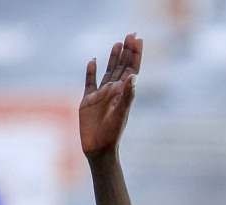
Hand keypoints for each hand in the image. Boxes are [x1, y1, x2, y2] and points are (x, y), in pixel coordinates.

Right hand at [80, 33, 143, 158]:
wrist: (98, 149)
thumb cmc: (111, 134)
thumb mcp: (120, 114)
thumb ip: (127, 96)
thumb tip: (134, 77)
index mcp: (124, 94)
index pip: (131, 70)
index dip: (135, 55)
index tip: (137, 39)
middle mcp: (114, 92)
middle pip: (121, 67)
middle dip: (126, 52)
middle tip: (131, 35)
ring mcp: (101, 95)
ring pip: (108, 72)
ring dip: (112, 58)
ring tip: (117, 44)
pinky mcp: (88, 101)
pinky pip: (90, 82)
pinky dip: (91, 71)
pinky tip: (93, 61)